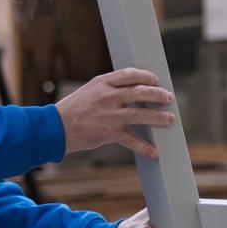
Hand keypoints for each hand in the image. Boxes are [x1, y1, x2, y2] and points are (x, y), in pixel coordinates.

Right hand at [55, 68, 175, 158]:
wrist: (56, 128)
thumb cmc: (74, 109)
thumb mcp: (90, 90)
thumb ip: (109, 89)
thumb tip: (133, 89)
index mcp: (103, 83)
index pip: (130, 75)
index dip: (146, 76)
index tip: (155, 80)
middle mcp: (108, 97)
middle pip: (140, 92)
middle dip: (158, 95)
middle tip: (168, 98)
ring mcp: (109, 115)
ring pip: (140, 114)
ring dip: (158, 118)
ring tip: (170, 119)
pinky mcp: (109, 133)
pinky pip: (131, 141)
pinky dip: (144, 147)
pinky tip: (155, 152)